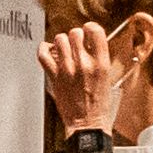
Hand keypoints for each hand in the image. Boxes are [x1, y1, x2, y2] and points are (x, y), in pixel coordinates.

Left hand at [36, 20, 133, 136]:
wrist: (87, 125)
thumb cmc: (99, 107)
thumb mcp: (109, 79)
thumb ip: (100, 60)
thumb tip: (92, 45)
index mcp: (101, 64)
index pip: (95, 31)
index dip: (90, 28)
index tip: (89, 31)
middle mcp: (84, 64)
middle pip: (75, 33)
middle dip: (76, 36)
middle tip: (77, 44)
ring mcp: (67, 70)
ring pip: (60, 40)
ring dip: (63, 42)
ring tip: (65, 48)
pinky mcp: (55, 77)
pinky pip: (43, 54)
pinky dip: (44, 48)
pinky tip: (49, 49)